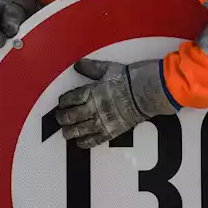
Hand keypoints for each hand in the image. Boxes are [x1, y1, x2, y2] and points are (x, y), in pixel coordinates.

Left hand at [55, 58, 177, 148]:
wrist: (146, 92)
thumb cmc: (130, 79)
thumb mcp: (108, 68)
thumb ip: (91, 68)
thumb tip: (78, 64)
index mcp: (91, 92)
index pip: (69, 99)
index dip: (62, 102)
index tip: (61, 103)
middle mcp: (93, 108)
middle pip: (70, 116)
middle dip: (62, 118)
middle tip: (60, 117)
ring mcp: (101, 121)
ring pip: (78, 130)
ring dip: (69, 132)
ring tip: (66, 131)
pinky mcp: (110, 132)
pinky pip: (93, 140)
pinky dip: (84, 142)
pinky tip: (80, 142)